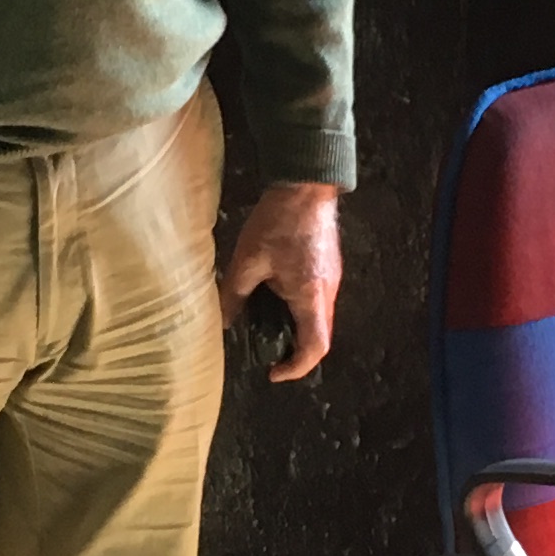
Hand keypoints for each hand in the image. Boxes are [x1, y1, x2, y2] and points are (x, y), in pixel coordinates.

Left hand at [219, 180, 340, 381]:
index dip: (296, 367)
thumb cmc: (279, 221)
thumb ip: (234, 294)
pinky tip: (277, 296)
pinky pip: (318, 300)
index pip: (315, 348)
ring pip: (320, 319)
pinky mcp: (328, 267)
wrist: (306, 185)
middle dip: (295, 351)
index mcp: (311, 296)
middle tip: (267, 351)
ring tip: (267, 323)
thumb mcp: (247, 260)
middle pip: (320, 337)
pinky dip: (300, 310)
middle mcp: (327, 292)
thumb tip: (223, 321)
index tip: (273, 371)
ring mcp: (331, 279)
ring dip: (298, 329)